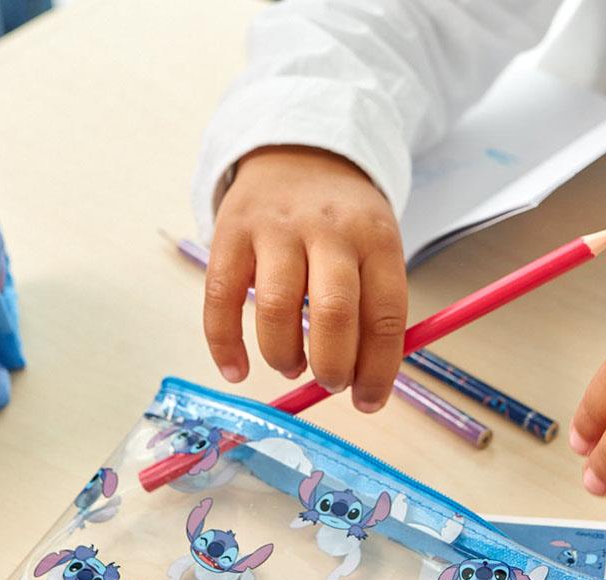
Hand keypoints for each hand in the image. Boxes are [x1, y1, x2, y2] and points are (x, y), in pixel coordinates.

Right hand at [203, 145, 407, 411]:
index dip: (378, 370)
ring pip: (276, 309)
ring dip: (284, 356)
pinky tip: (238, 370)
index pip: (384, 316)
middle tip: (331, 383)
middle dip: (333, 366)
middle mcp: (327, 230)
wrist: (298, 152)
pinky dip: (225, 345)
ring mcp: (275, 229)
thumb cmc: (343, 224)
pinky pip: (221, 299)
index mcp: (375, 239)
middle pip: (334, 313)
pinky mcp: (230, 233)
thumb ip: (375, 312)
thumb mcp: (377, 250)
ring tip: (292, 365)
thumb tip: (365, 388)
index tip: (368, 402)